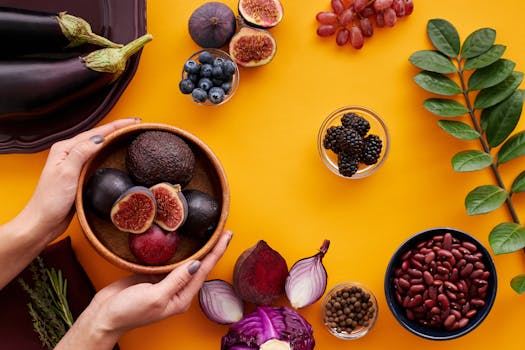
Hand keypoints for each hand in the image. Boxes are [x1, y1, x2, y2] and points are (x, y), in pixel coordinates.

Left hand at [22, 118, 139, 239]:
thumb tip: (99, 139)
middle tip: (135, 125)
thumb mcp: (66, 173)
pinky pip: (97, 159)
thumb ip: (81, 153)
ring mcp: (73, 164)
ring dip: (113, 140)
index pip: (95, 133)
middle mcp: (69, 154)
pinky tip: (115, 155)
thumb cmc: (50, 200)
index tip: (133, 122)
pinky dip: (108, 153)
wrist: (42, 222)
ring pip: (97, 147)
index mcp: (64, 149)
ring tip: (129, 135)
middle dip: (117, 129)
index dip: (116, 126)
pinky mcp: (78, 175)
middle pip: (97, 136)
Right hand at [56, 230, 232, 349]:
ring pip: (186, 263)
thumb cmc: (128, 312)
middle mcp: (177, 290)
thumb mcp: (156, 296)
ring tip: (210, 234)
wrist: (103, 316)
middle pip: (199, 266)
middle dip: (212, 249)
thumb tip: (197, 264)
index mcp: (181, 298)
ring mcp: (166, 283)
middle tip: (223, 231)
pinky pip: (170, 262)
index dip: (217, 252)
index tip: (227, 236)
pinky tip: (184, 242)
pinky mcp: (153, 277)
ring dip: (198, 249)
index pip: (204, 271)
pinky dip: (178, 251)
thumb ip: (177, 280)